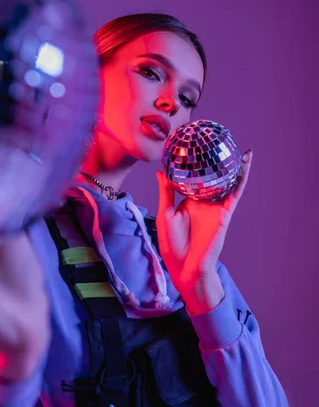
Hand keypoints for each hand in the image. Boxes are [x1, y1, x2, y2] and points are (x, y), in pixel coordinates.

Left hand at [156, 150, 252, 310]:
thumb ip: (166, 192)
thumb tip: (160, 172)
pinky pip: (235, 192)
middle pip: (211, 177)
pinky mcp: (224, 212)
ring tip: (238, 148)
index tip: (192, 144)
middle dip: (215, 161)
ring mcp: (215, 206)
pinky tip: (244, 164)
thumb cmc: (172, 244)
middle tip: (216, 139)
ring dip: (233, 166)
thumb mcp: (165, 214)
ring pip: (226, 182)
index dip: (194, 163)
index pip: (193, 177)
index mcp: (188, 200)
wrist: (184, 266)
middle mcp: (203, 201)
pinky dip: (241, 178)